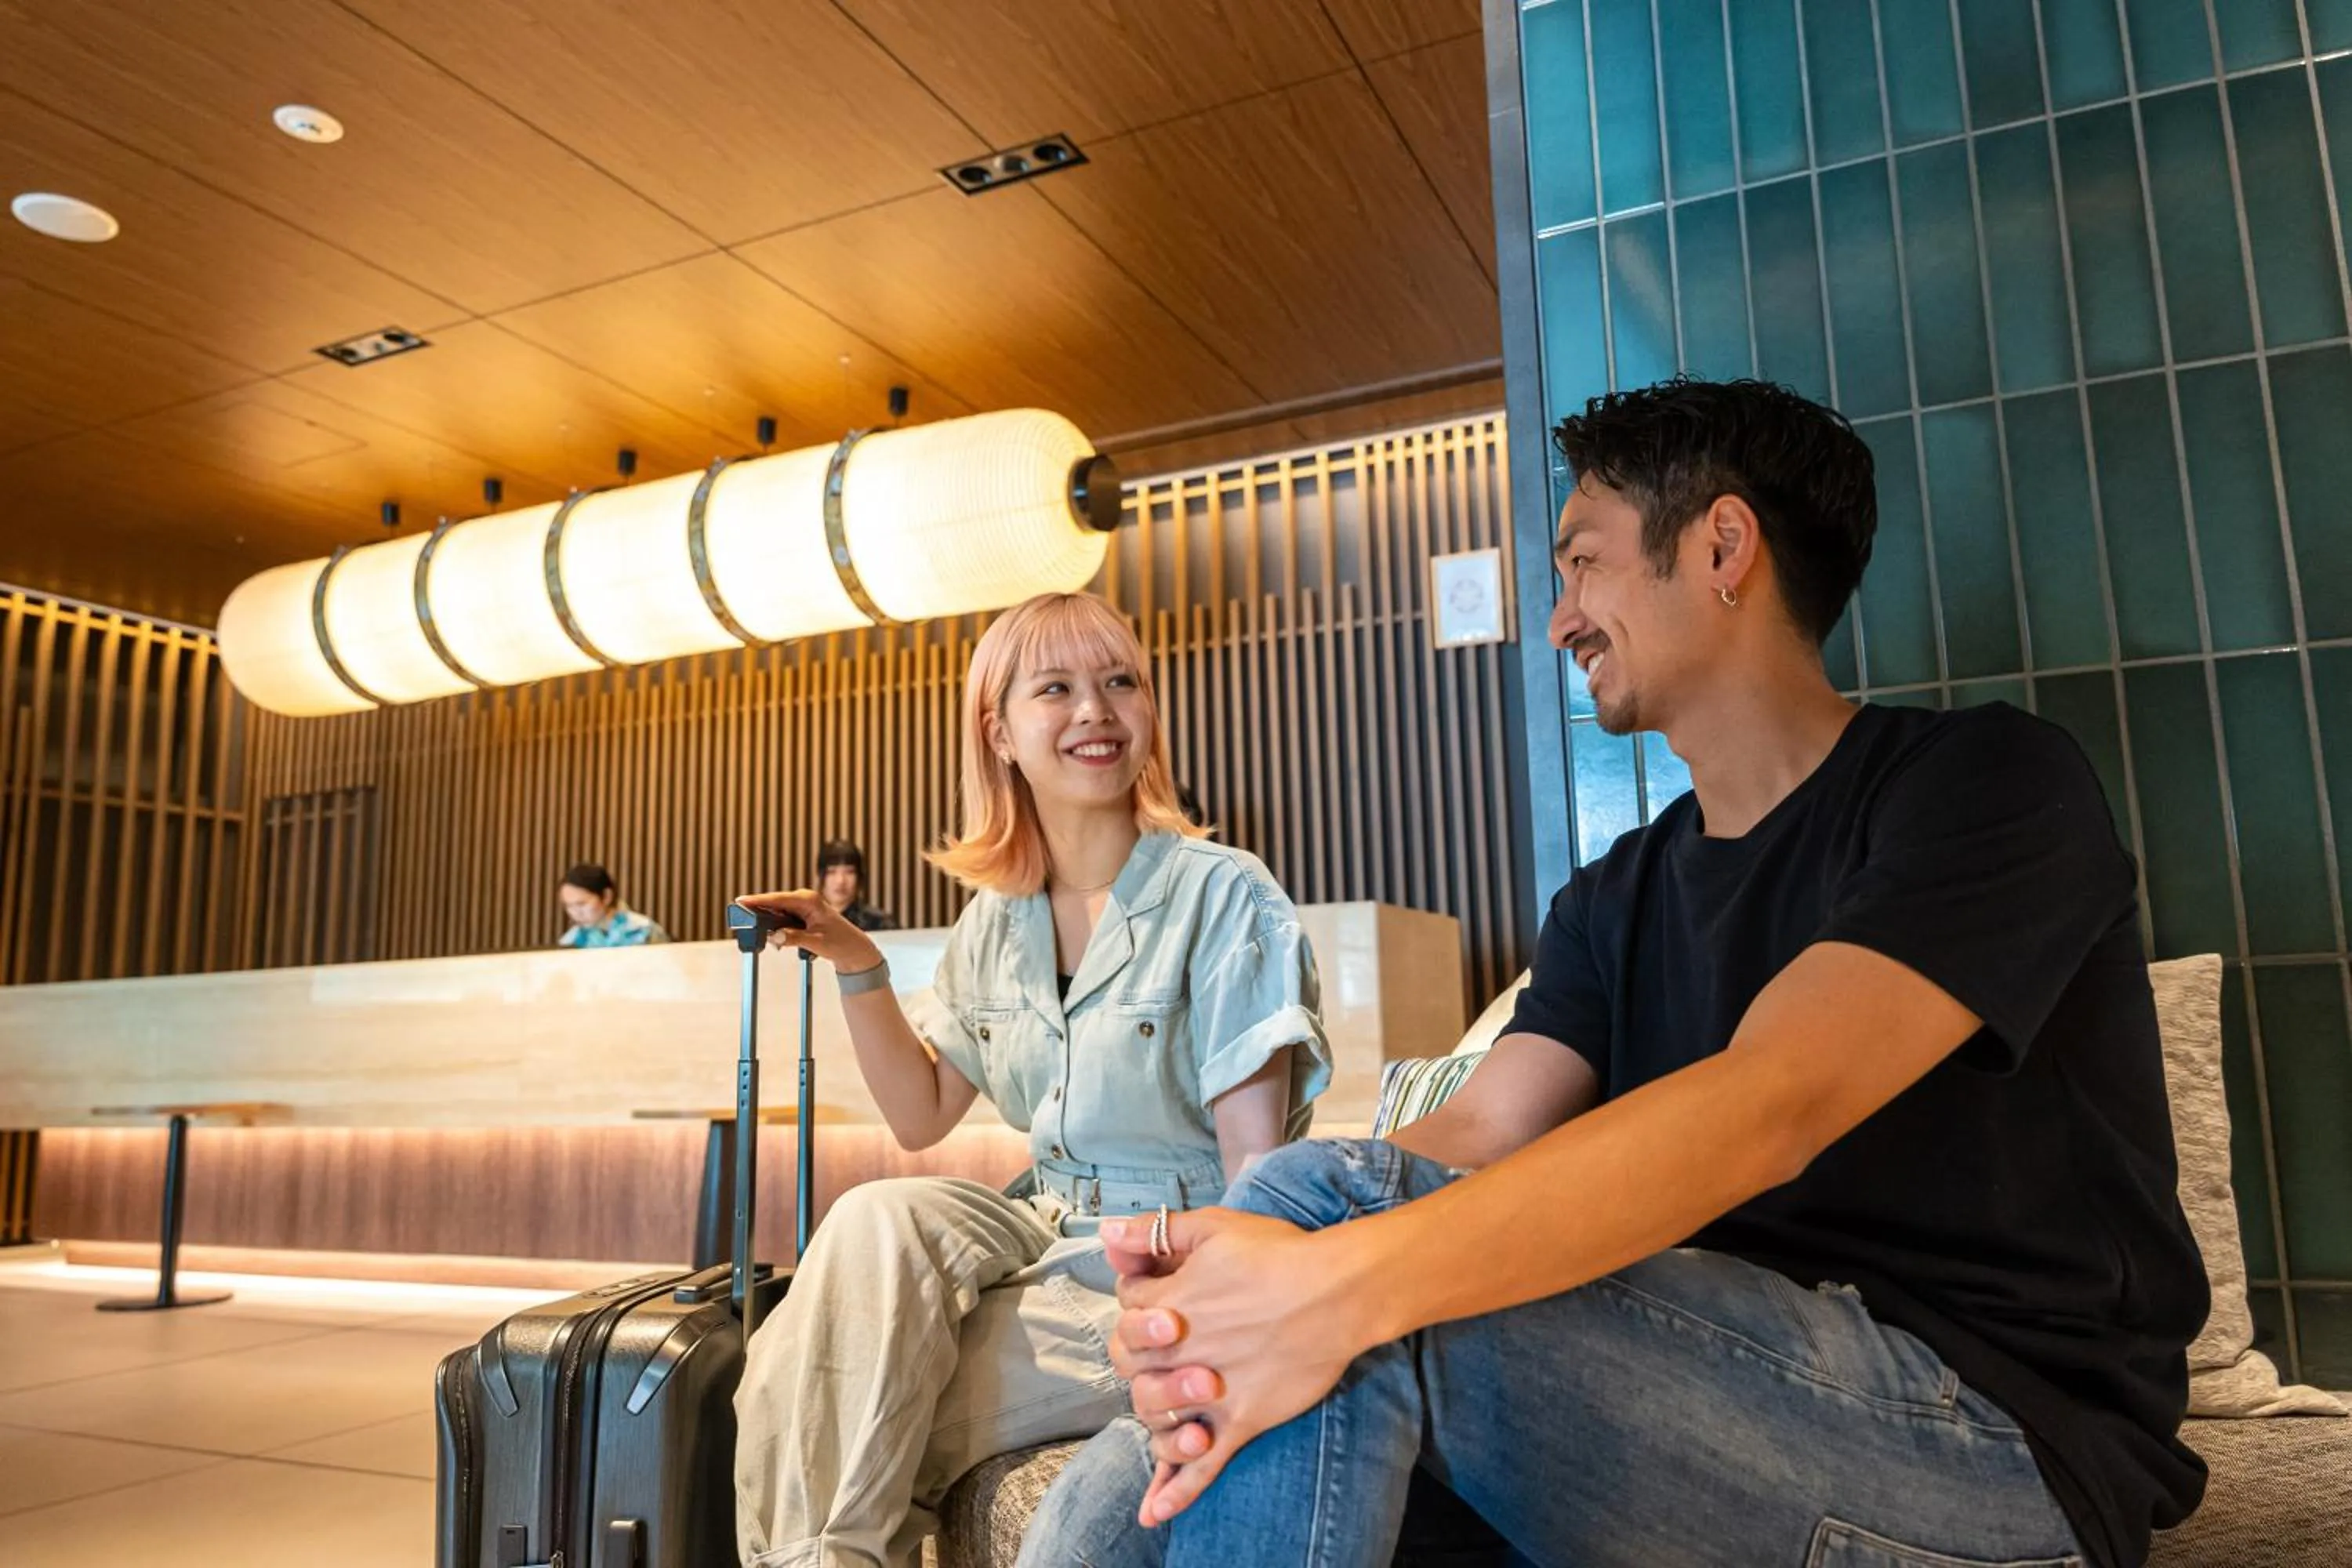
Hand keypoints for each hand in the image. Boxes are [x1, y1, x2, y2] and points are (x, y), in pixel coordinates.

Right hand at [731, 890, 881, 973]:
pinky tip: (775, 939)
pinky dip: (776, 926)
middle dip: (758, 913)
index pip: (778, 899)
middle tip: (741, 922)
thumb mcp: (816, 942)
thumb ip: (794, 938)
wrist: (853, 948)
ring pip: (777, 911)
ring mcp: (803, 906)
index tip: (740, 901)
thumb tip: (775, 935)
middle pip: (774, 903)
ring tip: (758, 934)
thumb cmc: (840, 942)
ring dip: (768, 922)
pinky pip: (782, 917)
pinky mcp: (801, 914)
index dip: (757, 900)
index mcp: (809, 900)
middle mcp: (805, 899)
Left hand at [1098, 1207, 1376, 1526]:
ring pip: (1155, 1417)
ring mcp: (1207, 1393)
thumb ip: (1156, 1233)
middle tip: (1176, 1347)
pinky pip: (1199, 1465)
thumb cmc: (1279, 1254)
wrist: (1337, 1292)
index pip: (1125, 1311)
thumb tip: (1106, 1231)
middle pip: (1130, 1365)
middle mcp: (1177, 1353)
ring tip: (1175, 1405)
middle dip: (1143, 1356)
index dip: (1141, 1305)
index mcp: (1166, 1303)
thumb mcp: (1213, 1227)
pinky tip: (1153, 1513)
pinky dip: (1175, 1490)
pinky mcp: (1239, 1421)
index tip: (1167, 1301)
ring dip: (1155, 1413)